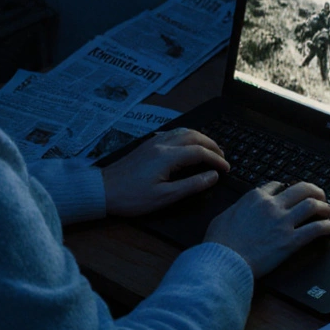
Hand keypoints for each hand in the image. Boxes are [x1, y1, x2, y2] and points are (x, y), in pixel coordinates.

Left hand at [99, 127, 228, 216]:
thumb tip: (212, 176)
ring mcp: (153, 143)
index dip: (216, 159)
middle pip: (193, 136)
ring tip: (210, 148)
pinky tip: (187, 143)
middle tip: (223, 156)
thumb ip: (191, 185)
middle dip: (211, 144)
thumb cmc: (132, 197)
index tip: (226, 168)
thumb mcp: (165, 197)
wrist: (102, 190)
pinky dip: (186, 136)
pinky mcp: (146, 145)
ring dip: (200, 137)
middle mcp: (162, 144)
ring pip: (182, 131)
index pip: (200, 152)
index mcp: (168, 157)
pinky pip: (172, 133)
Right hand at [203, 181, 329, 277]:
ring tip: (329, 211)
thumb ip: (237, 209)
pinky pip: (316, 229)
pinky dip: (327, 226)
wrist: (224, 260)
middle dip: (314, 191)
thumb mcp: (223, 216)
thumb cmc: (219, 243)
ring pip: (312, 205)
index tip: (293, 193)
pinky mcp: (291, 241)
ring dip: (324, 207)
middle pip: (302, 189)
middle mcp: (271, 205)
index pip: (277, 185)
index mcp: (255, 197)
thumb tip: (240, 210)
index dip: (288, 188)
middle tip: (320, 196)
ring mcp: (283, 222)